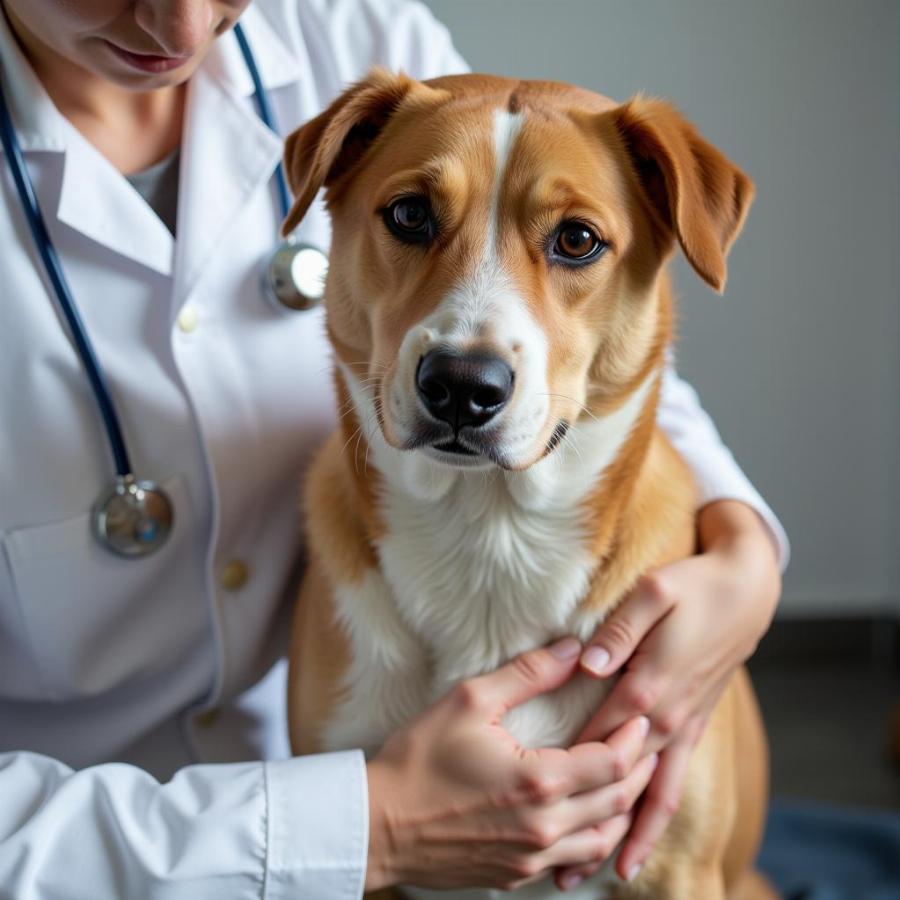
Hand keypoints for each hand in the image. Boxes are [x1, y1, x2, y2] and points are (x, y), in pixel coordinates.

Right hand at [365, 638, 657, 891]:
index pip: (612, 763)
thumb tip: (571, 649)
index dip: (634, 738)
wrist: (377, 825)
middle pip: (617, 803)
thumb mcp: (469, 700)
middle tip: (648, 745)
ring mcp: (530, 858)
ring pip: (601, 841)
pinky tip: (586, 818)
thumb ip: (527, 674)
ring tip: (628, 782)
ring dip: (622, 810)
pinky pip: (571, 860)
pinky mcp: (514, 875)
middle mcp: (544, 828)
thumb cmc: (418, 760)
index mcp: (538, 782)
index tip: (641, 716)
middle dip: (640, 771)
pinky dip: (591, 837)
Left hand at [556, 500, 780, 886]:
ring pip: (657, 795)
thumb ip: (620, 630)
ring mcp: (685, 726)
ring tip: (604, 875)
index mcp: (652, 684)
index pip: (602, 735)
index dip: (570, 765)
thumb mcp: (655, 591)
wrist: (748, 592)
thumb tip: (588, 663)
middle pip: (626, 779)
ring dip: (632, 836)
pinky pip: (676, 783)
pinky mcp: (693, 726)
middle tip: (559, 867)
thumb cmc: (695, 587)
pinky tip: (642, 841)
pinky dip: (658, 817)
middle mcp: (670, 716)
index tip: (534, 800)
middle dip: (595, 822)